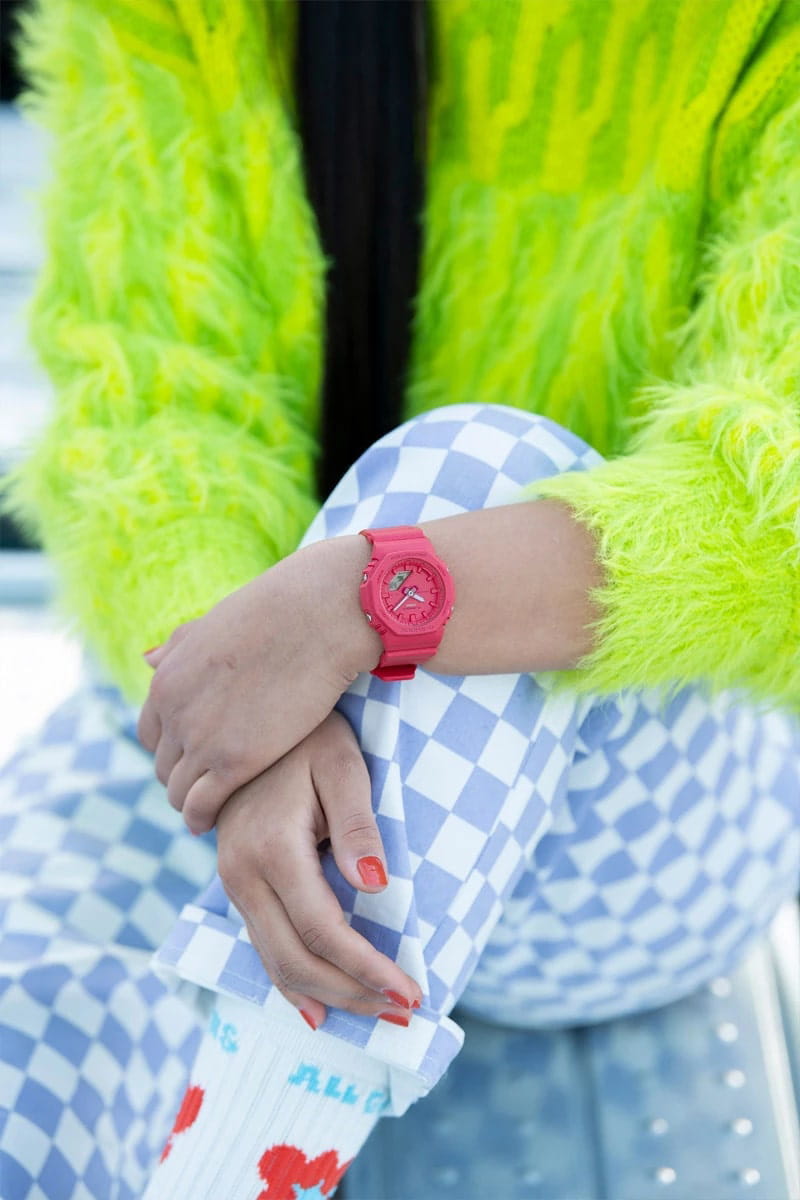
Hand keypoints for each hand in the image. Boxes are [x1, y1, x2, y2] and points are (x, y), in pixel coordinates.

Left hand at [137, 537, 380, 833]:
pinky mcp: (234, 761)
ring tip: (207, 814)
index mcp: (167, 679)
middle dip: (181, 779)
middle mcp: (175, 712)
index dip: (171, 748)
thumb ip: (178, 645)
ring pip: (178, 791)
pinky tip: (213, 823)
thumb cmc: (276, 613)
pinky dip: (202, 818)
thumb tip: (148, 658)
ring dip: (189, 805)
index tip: (193, 758)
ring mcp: (202, 738)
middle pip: (164, 765)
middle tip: (204, 790)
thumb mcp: (211, 624)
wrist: (314, 617)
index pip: (150, 732)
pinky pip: (203, 805)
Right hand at [214, 709, 422, 1025]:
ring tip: (374, 1012)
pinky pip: (262, 944)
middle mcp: (241, 873)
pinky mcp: (234, 881)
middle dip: (351, 994)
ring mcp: (232, 880)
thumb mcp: (343, 767)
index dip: (366, 969)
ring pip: (274, 961)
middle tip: (402, 1011)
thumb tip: (376, 887)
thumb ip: (359, 827)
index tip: (410, 992)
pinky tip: (318, 1004)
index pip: (322, 931)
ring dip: (325, 995)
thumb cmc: (310, 737)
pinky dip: (292, 980)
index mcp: (271, 848)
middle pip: (295, 960)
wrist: (250, 714)